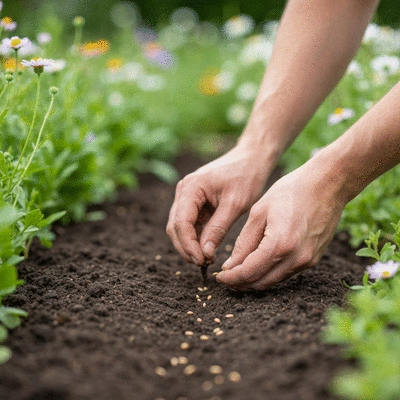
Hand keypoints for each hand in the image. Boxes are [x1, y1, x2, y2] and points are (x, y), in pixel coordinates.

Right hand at [166, 145, 272, 265]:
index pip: (181, 222)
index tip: (201, 261)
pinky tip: (207, 248)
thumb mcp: (235, 205)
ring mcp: (187, 196)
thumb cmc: (246, 177)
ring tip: (206, 259)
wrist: (251, 159)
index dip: (188, 245)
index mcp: (191, 187)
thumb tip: (204, 254)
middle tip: (203, 264)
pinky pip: (189, 223)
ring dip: (189, 244)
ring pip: (179, 227)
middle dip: (186, 247)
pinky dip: (195, 237)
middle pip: (175, 226)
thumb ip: (218, 229)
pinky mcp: (194, 201)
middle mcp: (184, 190)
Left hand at [216, 158, 346, 289]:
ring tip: (239, 273)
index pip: (248, 273)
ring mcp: (308, 261)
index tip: (219, 278)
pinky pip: (287, 273)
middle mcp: (296, 259)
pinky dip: (270, 273)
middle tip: (226, 277)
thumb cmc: (291, 191)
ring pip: (274, 281)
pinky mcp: (314, 259)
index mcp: (279, 245)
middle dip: (241, 283)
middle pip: (261, 282)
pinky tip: (259, 265)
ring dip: (255, 280)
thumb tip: (231, 266)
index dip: (231, 278)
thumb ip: (244, 242)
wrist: (328, 184)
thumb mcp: (259, 212)